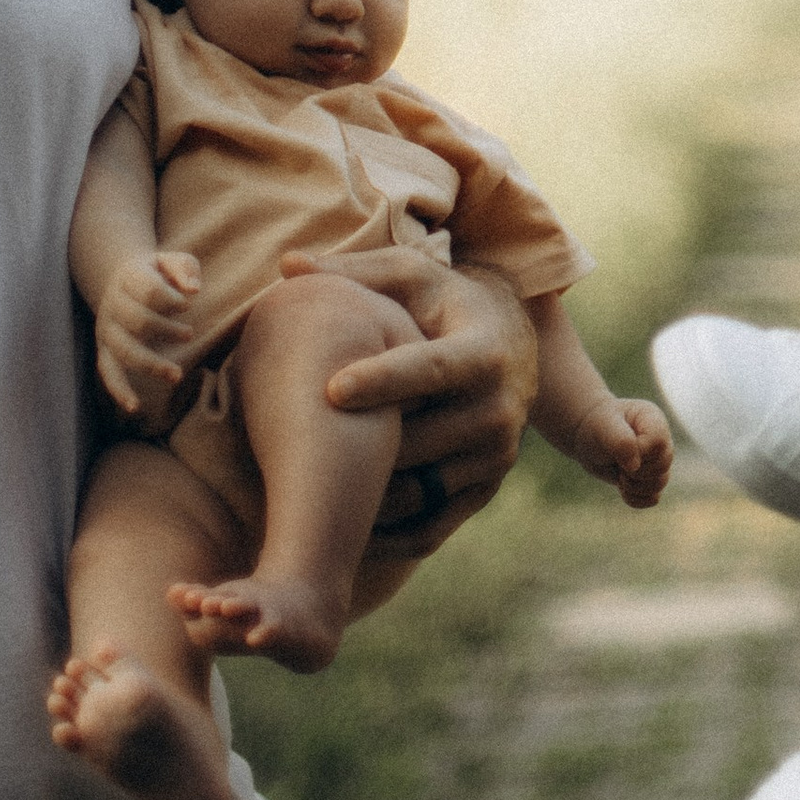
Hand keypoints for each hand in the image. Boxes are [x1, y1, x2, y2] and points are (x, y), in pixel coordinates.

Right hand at [94, 248, 201, 421]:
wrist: (123, 279)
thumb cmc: (158, 273)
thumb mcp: (172, 260)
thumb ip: (185, 269)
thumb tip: (194, 289)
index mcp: (129, 277)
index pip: (148, 290)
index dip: (171, 299)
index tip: (188, 304)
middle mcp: (113, 304)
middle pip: (137, 321)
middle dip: (165, 330)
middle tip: (189, 334)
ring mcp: (106, 329)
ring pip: (123, 350)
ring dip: (150, 364)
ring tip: (177, 375)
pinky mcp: (105, 349)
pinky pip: (107, 372)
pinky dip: (118, 390)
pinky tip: (134, 406)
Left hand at [281, 249, 536, 562]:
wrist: (512, 343)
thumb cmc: (443, 303)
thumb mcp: (411, 276)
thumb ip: (355, 272)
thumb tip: (288, 265)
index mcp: (484, 350)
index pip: (431, 369)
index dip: (383, 379)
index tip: (330, 389)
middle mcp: (501, 408)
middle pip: (419, 438)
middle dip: (362, 445)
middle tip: (297, 452)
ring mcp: (496, 456)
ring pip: (419, 489)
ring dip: (365, 496)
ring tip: (306, 494)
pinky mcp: (486, 490)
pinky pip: (430, 527)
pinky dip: (384, 535)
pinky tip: (334, 526)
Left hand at [568, 394, 674, 508]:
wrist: (587, 435)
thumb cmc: (596, 424)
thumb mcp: (604, 427)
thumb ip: (622, 442)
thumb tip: (634, 467)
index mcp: (653, 420)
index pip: (658, 443)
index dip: (640, 453)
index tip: (619, 452)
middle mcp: (659, 440)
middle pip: (663, 465)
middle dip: (636, 472)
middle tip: (617, 463)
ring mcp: (655, 460)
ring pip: (660, 483)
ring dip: (635, 486)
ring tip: (619, 474)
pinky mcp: (648, 478)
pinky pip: (652, 498)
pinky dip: (636, 498)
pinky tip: (622, 488)